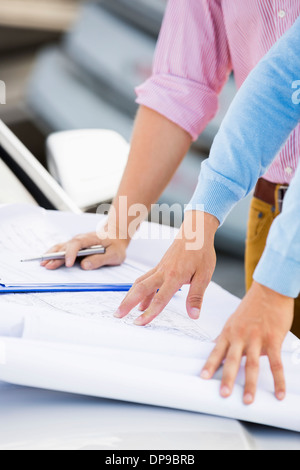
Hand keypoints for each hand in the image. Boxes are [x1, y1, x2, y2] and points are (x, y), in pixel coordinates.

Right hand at [41, 231, 128, 269]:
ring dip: (52, 255)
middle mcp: (80, 239)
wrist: (116, 235)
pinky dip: (53, 254)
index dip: (71, 254)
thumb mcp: (114, 254)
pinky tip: (46, 260)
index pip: (77, 244)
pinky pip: (62, 249)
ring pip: (61, 247)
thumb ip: (100, 259)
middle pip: (66, 247)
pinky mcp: (74, 247)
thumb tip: (85, 265)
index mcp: (90, 239)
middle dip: (56, 257)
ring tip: (43, 264)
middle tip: (48, 266)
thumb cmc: (116, 245)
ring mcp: (76, 242)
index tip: (68, 264)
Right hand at [114, 211, 218, 324]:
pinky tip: (142, 302)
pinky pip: (145, 279)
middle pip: (140, 289)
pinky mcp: (159, 266)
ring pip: (139, 283)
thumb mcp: (204, 276)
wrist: (195, 232)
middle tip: (117, 316)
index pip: (159, 299)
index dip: (149, 313)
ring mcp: (159, 268)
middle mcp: (163, 272)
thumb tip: (194, 315)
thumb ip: (196, 296)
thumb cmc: (201, 252)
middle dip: (127, 303)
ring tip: (123, 310)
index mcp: (175, 276)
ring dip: (129, 296)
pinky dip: (140, 291)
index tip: (139, 323)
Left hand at [201, 281, 293, 403]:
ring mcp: (257, 338)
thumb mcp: (234, 320)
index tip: (203, 377)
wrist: (270, 290)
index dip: (210, 364)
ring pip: (252, 364)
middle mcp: (241, 336)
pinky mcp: (273, 339)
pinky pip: (276, 363)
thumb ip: (228, 336)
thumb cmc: (252, 305)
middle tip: (223, 394)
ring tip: (247, 399)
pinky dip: (278, 380)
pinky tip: (279, 392)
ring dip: (250, 383)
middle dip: (227, 378)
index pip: (217, 351)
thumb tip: (215, 346)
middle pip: (232, 360)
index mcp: (230, 331)